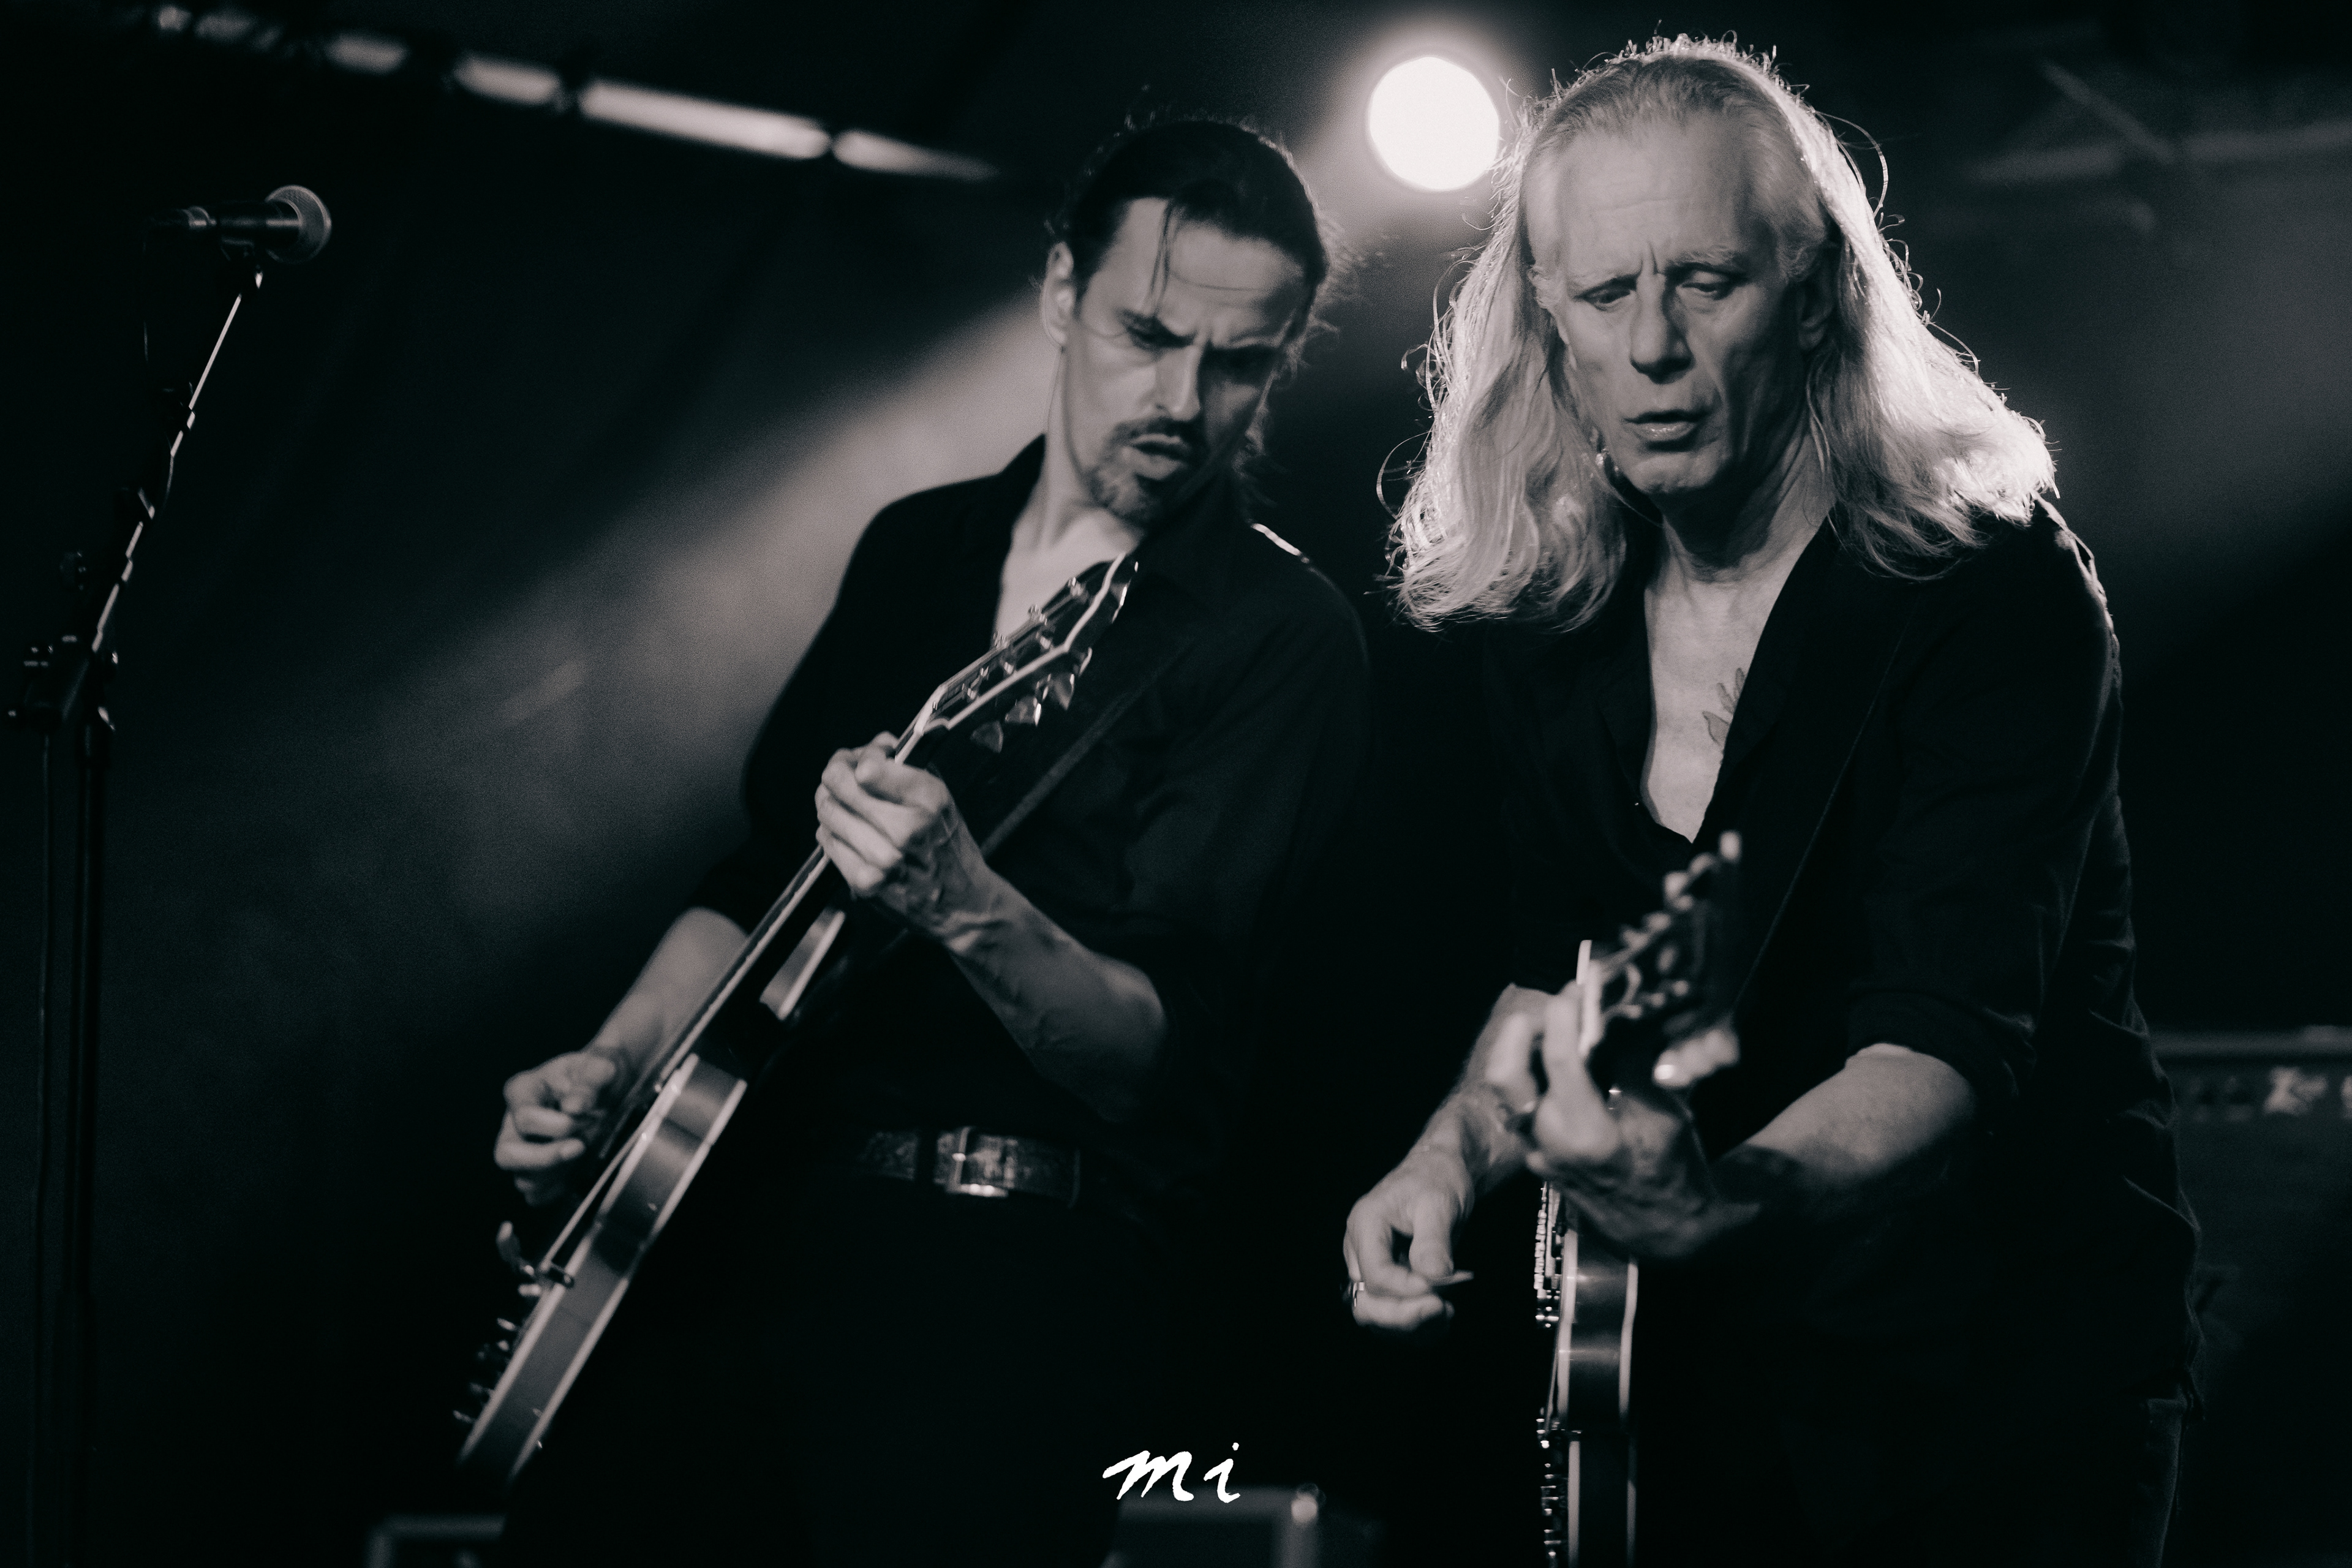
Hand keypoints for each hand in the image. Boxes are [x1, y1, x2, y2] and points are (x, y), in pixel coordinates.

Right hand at [494, 1049, 623, 1206]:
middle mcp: (514, 1122)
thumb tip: (574, 1106)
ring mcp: (522, 1149)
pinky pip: (536, 1195)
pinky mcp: (537, 1171)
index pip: (524, 1118)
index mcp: (523, 1090)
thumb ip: (589, 1082)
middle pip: (507, 1154)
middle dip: (546, 1157)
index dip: (558, 1124)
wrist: (610, 1088)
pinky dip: (558, 1190)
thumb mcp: (601, 1067)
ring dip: (557, 1174)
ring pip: (521, 1179)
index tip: (588, 1117)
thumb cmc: (598, 1074)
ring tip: (584, 1154)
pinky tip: (579, 1172)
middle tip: (580, 1147)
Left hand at [814, 732, 998, 943]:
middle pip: (838, 784)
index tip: (865, 759)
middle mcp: (905, 830)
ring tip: (846, 804)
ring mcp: (881, 859)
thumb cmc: (949, 848)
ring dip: (832, 801)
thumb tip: (870, 749)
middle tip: (841, 772)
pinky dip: (833, 831)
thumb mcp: (942, 797)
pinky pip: (827, 842)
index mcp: (928, 801)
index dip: (861, 756)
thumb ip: (906, 767)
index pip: (867, 767)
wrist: (962, 904)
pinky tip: (850, 832)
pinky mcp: (864, 882)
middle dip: (837, 772)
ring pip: (827, 811)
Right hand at [1342, 1149, 1477, 1334]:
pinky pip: (1391, 1316)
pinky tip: (1442, 1317)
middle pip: (1366, 1304)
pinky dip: (1416, 1326)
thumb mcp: (1439, 1203)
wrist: (1441, 1173)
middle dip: (1405, 1316)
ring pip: (1377, 1317)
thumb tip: (1432, 1277)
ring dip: (1412, 1326)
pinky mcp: (1385, 1281)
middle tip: (1443, 1310)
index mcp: (1365, 1224)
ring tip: (1447, 1314)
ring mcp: (1369, 1268)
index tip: (1443, 1291)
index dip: (1408, 1291)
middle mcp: (1360, 1250)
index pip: (1376, 1274)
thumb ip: (1433, 1241)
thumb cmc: (1437, 1180)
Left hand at [1491, 988, 1746, 1261]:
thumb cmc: (1673, 1172)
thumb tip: (1617, 1013)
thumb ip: (1632, 1064)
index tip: (1578, 988)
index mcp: (1587, 1134)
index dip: (1565, 1012)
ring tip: (1556, 1030)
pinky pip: (1519, 1105)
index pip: (1558, 1057)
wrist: (1662, 1230)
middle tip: (1554, 1009)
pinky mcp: (1534, 1156)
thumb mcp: (1665, 1113)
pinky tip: (1561, 1063)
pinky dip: (1533, 1075)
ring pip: (1505, 1089)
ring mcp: (1536, 1153)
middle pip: (1504, 1072)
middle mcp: (1550, 1144)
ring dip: (1522, 1050)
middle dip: (1522, 1028)